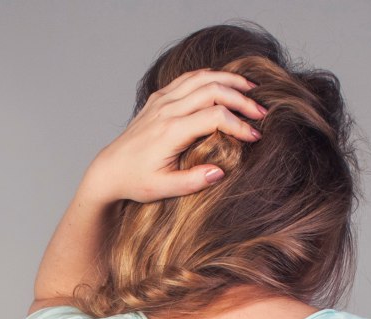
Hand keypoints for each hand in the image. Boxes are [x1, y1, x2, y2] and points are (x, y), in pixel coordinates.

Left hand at [81, 68, 266, 204]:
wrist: (109, 170)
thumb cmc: (136, 182)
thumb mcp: (164, 189)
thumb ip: (193, 182)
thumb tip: (220, 172)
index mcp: (171, 131)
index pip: (215, 117)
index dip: (239, 125)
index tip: (255, 137)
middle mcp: (166, 110)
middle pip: (213, 90)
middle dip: (242, 99)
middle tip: (262, 112)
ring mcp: (161, 101)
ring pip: (202, 78)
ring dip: (229, 81)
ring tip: (251, 89)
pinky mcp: (158, 98)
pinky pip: (188, 78)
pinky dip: (211, 77)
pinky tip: (226, 84)